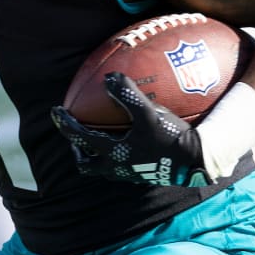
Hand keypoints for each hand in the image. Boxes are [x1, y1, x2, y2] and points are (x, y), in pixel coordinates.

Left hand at [51, 72, 209, 186]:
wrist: (197, 161)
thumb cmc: (171, 138)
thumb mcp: (148, 114)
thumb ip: (127, 95)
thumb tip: (109, 78)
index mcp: (113, 154)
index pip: (79, 139)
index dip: (65, 124)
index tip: (56, 111)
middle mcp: (118, 169)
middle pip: (87, 165)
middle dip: (78, 151)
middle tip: (76, 136)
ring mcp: (132, 175)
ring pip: (105, 169)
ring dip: (98, 155)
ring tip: (100, 139)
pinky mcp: (146, 176)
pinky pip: (126, 166)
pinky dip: (121, 153)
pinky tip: (132, 140)